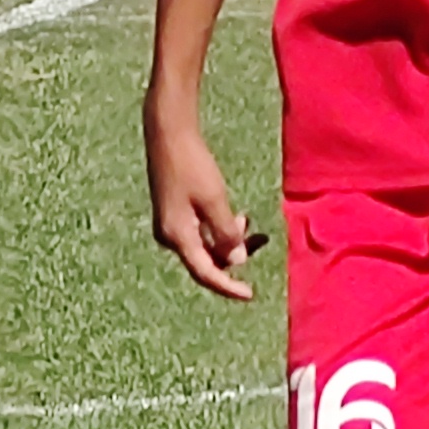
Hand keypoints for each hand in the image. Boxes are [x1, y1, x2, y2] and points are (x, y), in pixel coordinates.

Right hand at [145, 103, 261, 300]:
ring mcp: (171, 224)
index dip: (228, 286)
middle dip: (234, 256)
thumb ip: (225, 233)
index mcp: (178, 236)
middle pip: (206, 260)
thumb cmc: (192, 165)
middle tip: (260, 242)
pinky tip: (237, 216)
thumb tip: (236, 261)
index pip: (206, 272)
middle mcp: (171, 236)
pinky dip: (220, 228)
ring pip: (205, 244)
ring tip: (251, 224)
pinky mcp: (175, 212)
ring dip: (229, 239)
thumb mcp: (214, 200)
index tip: (250, 294)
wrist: (168, 135)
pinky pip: (200, 231)